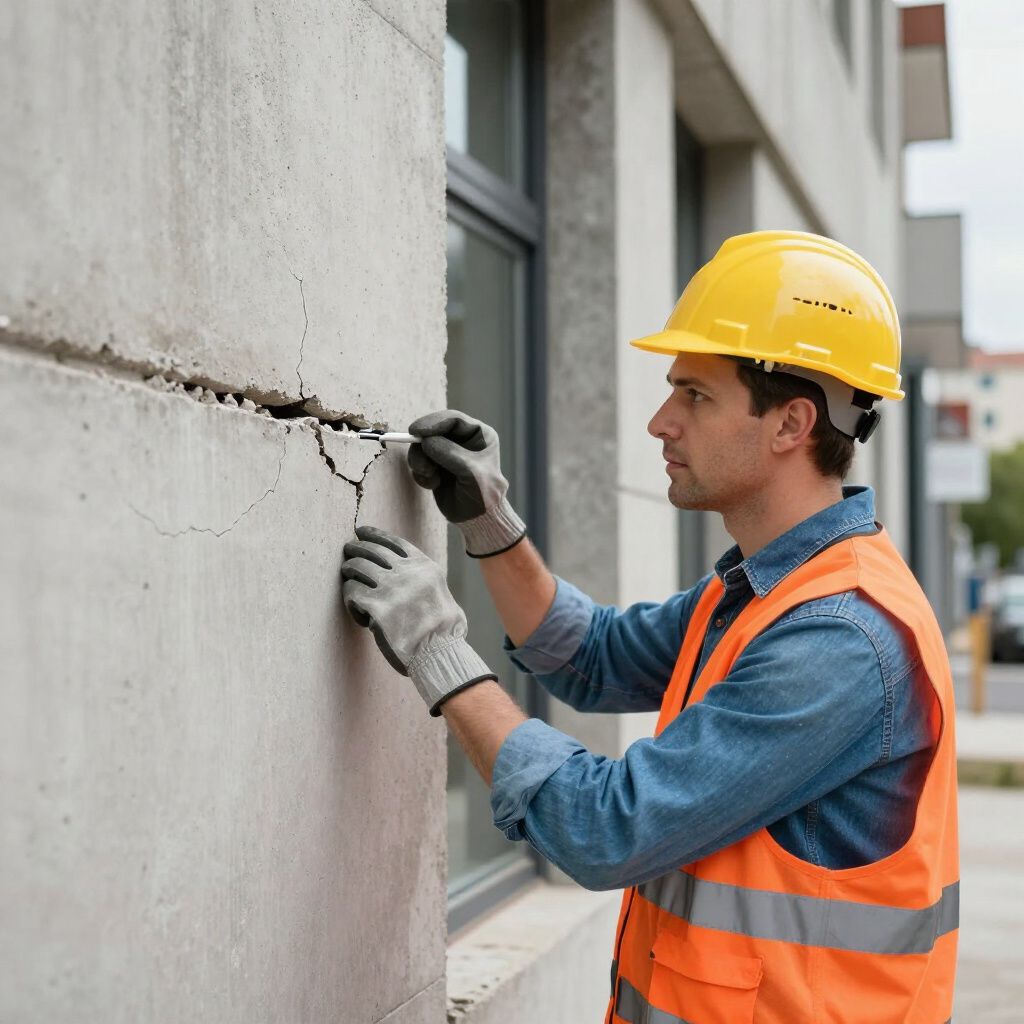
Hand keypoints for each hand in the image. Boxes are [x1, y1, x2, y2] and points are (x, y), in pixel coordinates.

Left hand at [341, 525, 496, 714]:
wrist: (439, 655)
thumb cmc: (442, 632)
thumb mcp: (442, 594)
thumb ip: (425, 580)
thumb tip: (411, 573)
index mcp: (425, 568)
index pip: (394, 542)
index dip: (374, 534)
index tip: (361, 531)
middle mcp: (408, 573)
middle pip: (372, 551)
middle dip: (355, 549)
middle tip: (347, 551)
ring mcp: (392, 589)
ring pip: (357, 568)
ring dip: (349, 571)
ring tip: (347, 578)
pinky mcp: (377, 608)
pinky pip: (352, 593)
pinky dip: (350, 600)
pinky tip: (357, 611)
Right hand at [407, 410, 526, 557]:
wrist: (475, 519)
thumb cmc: (483, 494)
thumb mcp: (471, 472)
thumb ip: (449, 453)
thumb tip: (426, 441)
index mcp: (479, 434)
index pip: (453, 419)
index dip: (433, 422)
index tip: (416, 431)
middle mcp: (461, 440)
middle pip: (433, 431)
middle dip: (423, 446)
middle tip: (421, 463)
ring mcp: (446, 453)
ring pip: (421, 447)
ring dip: (420, 462)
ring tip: (430, 477)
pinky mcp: (435, 466)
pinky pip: (419, 462)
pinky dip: (421, 474)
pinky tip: (433, 485)